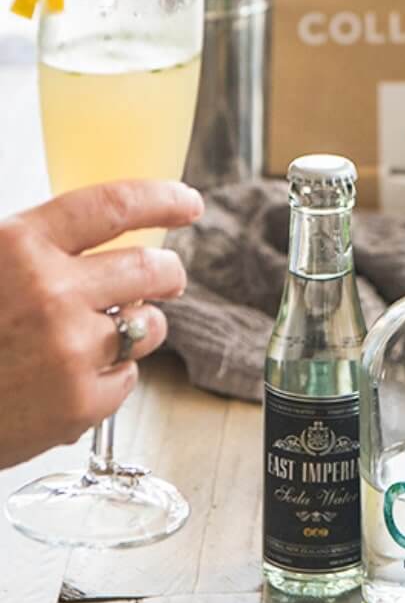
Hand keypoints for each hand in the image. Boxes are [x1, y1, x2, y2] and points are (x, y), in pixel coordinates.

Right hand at [0, 181, 203, 468]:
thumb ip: (33, 246)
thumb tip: (97, 229)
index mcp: (18, 246)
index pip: (114, 206)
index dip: (162, 200)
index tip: (188, 203)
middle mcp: (51, 292)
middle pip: (152, 268)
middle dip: (168, 271)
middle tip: (167, 277)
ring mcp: (70, 349)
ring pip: (150, 325)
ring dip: (140, 327)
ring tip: (103, 336)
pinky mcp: (79, 402)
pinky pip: (127, 378)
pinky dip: (109, 378)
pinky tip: (69, 381)